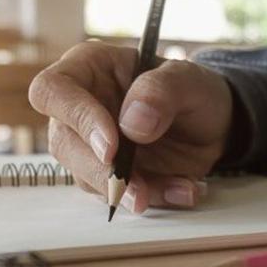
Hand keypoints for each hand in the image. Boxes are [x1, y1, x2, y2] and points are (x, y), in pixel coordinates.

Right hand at [28, 41, 233, 213]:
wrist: (214, 125)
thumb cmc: (193, 91)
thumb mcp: (189, 80)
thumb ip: (161, 91)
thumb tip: (132, 124)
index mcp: (88, 68)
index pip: (52, 91)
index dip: (76, 119)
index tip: (112, 146)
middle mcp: (80, 107)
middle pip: (63, 143)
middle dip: (101, 172)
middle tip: (139, 189)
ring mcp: (90, 145)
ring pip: (86, 177)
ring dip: (130, 191)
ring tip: (181, 186)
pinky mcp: (108, 175)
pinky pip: (118, 196)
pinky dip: (153, 197)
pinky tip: (184, 188)